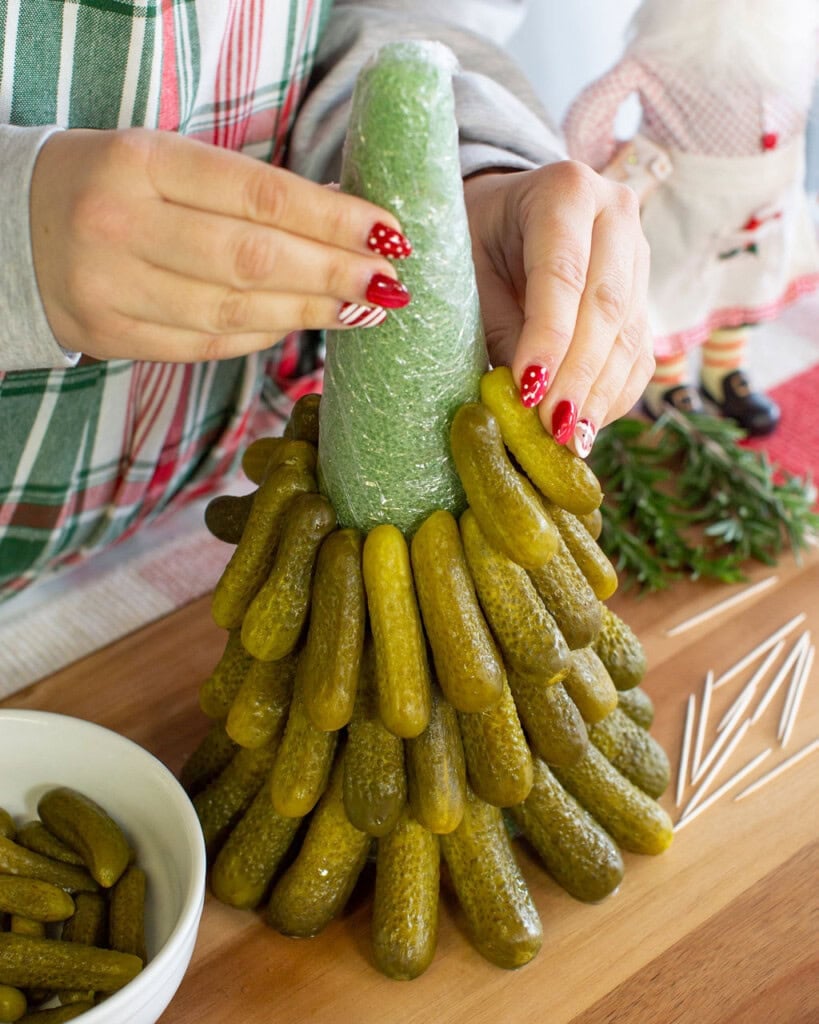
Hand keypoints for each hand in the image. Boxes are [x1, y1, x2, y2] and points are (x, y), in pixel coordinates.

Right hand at [29, 128, 412, 362]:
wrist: (17, 226)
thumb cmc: (117, 187)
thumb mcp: (171, 162)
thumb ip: (248, 192)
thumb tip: (347, 220)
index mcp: (142, 162)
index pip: (260, 194)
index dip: (333, 219)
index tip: (388, 233)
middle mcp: (121, 224)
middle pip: (254, 260)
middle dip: (333, 274)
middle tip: (388, 284)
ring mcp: (110, 286)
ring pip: (234, 311)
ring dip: (309, 313)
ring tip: (361, 310)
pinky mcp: (111, 334)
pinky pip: (206, 344)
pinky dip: (262, 337)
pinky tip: (300, 326)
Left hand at [463, 162, 653, 457]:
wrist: (504, 213)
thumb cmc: (474, 238)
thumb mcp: (468, 269)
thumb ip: (496, 323)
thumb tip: (523, 396)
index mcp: (566, 190)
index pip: (563, 272)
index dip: (549, 336)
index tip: (529, 391)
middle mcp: (616, 215)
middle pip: (606, 306)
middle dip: (577, 375)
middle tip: (550, 429)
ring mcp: (639, 256)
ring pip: (629, 335)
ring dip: (597, 395)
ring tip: (567, 441)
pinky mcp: (643, 296)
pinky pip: (638, 355)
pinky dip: (612, 396)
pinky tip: (585, 427)